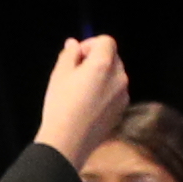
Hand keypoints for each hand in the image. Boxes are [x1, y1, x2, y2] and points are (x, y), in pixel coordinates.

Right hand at [35, 33, 133, 163]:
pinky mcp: (122, 109)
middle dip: (96, 58)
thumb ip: (69, 54)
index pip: (107, 41)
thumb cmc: (61, 105)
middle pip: (113, 57)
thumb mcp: (59, 74)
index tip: (77, 55)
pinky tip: (88, 103)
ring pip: (115, 75)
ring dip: (101, 75)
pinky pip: (115, 91)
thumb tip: (74, 44)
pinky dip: (105, 90)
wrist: (69, 140)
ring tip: (80, 89)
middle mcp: (119, 77)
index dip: (91, 44)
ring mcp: (123, 94)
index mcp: (104, 64)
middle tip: (76, 72)